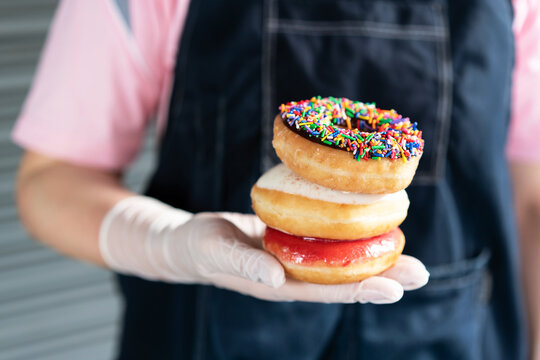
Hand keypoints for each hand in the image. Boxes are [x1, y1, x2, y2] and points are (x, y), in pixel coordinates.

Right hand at [100, 196, 428, 303]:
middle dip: (382, 277)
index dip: (360, 289)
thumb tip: (277, 279)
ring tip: (410, 257)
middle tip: (421, 274)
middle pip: (343, 280)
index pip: (326, 290)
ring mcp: (295, 261)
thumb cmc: (198, 247)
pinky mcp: (292, 243)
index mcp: (278, 284)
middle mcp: (293, 276)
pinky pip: (327, 243)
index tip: (395, 288)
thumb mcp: (216, 252)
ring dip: (374, 260)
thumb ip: (245, 265)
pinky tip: (370, 229)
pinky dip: (351, 238)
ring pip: (340, 262)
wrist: (188, 242)